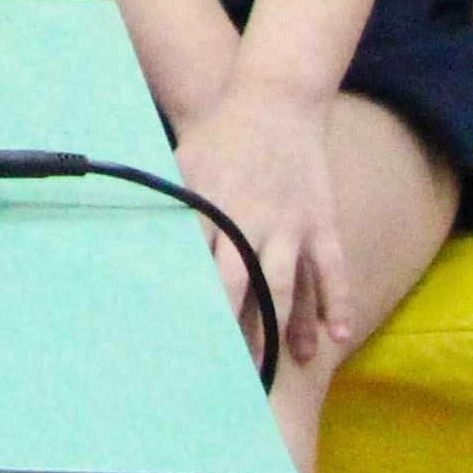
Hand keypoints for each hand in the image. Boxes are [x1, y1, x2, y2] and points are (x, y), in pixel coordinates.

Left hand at [172, 76, 347, 375]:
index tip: (179, 342)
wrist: (273, 98)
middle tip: (226, 374)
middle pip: (238, 284)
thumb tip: (135, 246)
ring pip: (286, 284)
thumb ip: (168, 208)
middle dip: (232, 329)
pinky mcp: (321, 219)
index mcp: (210, 210)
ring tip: (283, 368)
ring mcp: (289, 222)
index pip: (194, 269)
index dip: (188, 307)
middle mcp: (250, 221)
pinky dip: (337, 302)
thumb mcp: (181, 165)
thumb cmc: (218, 136)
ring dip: (285, 328)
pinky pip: (331, 268)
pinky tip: (337, 337)